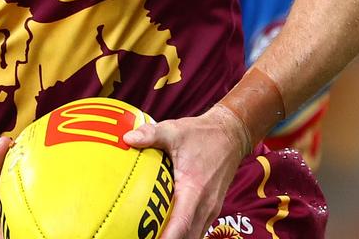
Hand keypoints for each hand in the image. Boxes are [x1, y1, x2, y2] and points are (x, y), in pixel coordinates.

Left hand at [123, 106, 248, 238]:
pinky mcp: (211, 208)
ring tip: (152, 235)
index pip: (181, 222)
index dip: (167, 238)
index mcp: (195, 188)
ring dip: (176, 237)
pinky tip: (165, 229)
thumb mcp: (175, 130)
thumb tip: (128, 139)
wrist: (231, 135)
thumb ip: (151, 135)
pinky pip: (197, 228)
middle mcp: (206, 203)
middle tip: (144, 238)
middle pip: (187, 236)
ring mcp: (210, 208)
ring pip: (194, 235)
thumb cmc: (203, 134)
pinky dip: (183, 233)